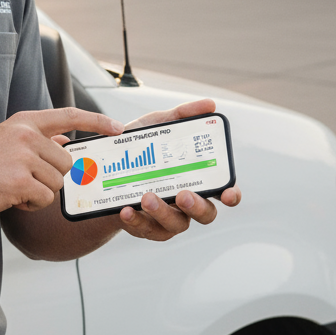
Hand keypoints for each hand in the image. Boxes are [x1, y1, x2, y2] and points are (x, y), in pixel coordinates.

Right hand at [0, 107, 122, 220]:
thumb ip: (36, 140)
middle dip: (50, 178)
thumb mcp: (6, 142)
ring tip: (12, 187)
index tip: (117, 128)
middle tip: (22, 180)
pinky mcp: (19, 180)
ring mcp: (23, 156)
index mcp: (24, 122)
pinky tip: (9, 197)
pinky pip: (44, 199)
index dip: (97, 121)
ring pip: (57, 183)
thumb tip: (63, 141)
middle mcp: (25, 135)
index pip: (69, 115)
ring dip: (39, 193)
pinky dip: (30, 204)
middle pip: (66, 162)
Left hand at [117, 97, 240, 241]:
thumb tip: (209, 104)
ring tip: (146, 196)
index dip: (231, 194)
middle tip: (182, 194)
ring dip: (162, 212)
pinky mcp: (146, 227)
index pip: (224, 191)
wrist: (104, 168)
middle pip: (205, 213)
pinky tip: (125, 210)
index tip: (228, 194)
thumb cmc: (141, 147)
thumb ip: (182, 115)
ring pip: (175, 224)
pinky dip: (136, 221)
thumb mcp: (158, 125)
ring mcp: (168, 217)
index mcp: (196, 178)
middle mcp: (187, 201)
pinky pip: (146, 230)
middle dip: (196, 206)